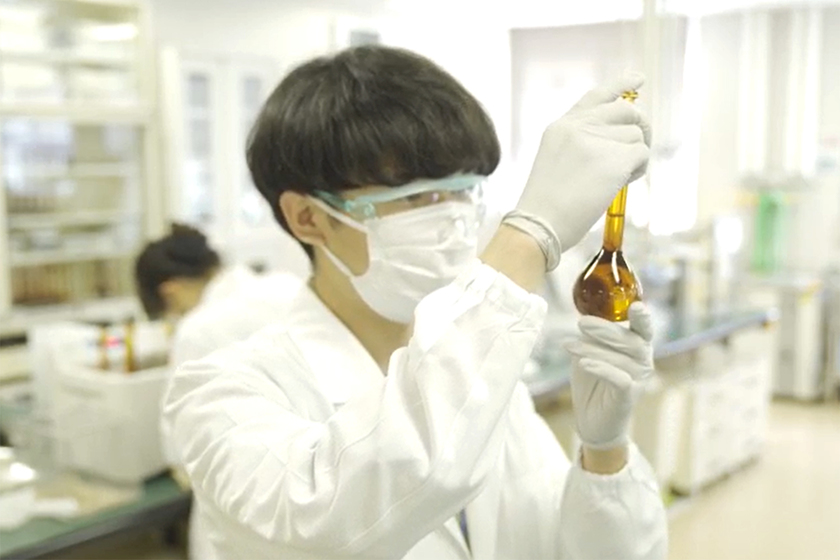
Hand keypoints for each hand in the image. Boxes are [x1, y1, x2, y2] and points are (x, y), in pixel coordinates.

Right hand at [516, 73, 650, 252]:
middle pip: (627, 111)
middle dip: (640, 126)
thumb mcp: (556, 160)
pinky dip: (638, 170)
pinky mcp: (614, 159)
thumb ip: (581, 142)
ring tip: (615, 180)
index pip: (597, 95)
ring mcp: (596, 140)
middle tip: (641, 146)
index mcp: (562, 126)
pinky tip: (621, 184)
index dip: (621, 84)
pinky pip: (642, 154)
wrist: (540, 224)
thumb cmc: (547, 204)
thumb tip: (618, 138)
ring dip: (634, 157)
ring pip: (636, 136)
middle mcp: (579, 127)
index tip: (639, 78)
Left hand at [564, 302, 653, 449]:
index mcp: (637, 347)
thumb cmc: (592, 383)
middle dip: (605, 330)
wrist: (591, 420)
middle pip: (631, 341)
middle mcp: (643, 362)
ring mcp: (639, 380)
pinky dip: (601, 369)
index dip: (643, 318)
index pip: (644, 329)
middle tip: (581, 323)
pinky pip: (619, 379)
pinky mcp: (629, 396)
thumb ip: (591, 338)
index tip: (636, 306)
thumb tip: (584, 322)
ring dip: (593, 349)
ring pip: (621, 359)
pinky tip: (584, 364)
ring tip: (568, 345)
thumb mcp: (589, 354)